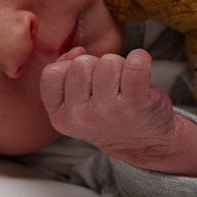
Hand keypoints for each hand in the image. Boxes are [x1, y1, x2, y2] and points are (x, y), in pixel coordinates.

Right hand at [39, 48, 179, 164]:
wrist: (145, 144)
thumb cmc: (111, 119)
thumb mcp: (76, 106)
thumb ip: (65, 77)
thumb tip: (76, 51)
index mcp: (62, 117)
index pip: (51, 73)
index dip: (67, 67)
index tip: (84, 77)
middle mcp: (81, 116)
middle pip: (82, 63)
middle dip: (97, 66)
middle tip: (109, 85)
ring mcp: (108, 109)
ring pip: (108, 61)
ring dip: (120, 66)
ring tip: (124, 85)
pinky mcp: (134, 102)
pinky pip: (135, 64)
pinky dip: (141, 59)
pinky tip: (142, 70)